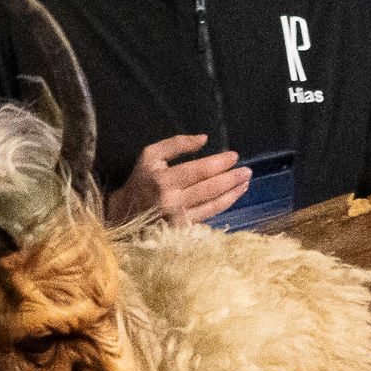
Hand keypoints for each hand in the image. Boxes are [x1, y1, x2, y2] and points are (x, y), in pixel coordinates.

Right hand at [111, 132, 247, 227]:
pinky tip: (232, 198)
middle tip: (248, 171)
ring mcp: (178, 219)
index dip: (220, 163)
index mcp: (164, 180)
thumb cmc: (140, 181)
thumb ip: (176, 144)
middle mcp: (172, 201)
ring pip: (213, 205)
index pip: (199, 170)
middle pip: (210, 188)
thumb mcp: (150, 155)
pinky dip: (222, 207)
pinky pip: (207, 218)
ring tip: (245, 184)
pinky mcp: (181, 232)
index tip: (234, 157)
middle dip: (232, 179)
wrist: (123, 214)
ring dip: (233, 194)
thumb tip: (204, 139)